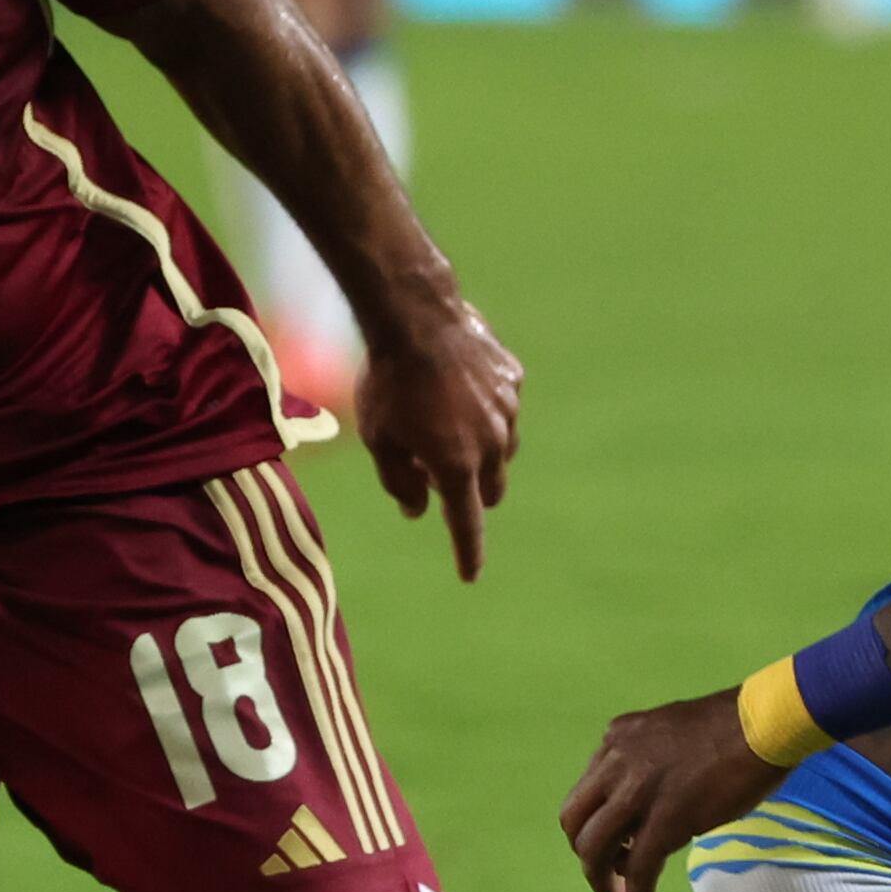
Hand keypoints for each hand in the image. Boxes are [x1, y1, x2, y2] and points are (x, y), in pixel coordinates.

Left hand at [354, 298, 521, 579]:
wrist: (416, 316)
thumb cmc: (387, 382)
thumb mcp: (378, 439)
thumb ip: (398, 480)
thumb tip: (416, 510)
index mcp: (456, 465)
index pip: (467, 523)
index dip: (468, 552)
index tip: (469, 575)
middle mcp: (492, 442)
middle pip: (491, 488)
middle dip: (471, 493)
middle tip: (440, 476)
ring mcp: (508, 409)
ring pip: (503, 448)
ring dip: (482, 451)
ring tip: (448, 426)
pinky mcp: (512, 378)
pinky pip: (505, 406)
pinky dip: (487, 410)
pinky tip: (462, 389)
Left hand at [561, 692, 785, 891]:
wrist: (767, 722)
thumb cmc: (737, 726)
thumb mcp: (673, 732)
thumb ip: (652, 759)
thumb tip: (654, 796)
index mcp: (618, 739)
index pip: (586, 791)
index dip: (595, 824)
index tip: (616, 845)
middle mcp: (617, 761)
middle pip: (575, 821)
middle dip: (587, 855)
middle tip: (607, 877)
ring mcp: (638, 791)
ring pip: (595, 849)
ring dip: (601, 883)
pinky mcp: (666, 819)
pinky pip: (639, 869)